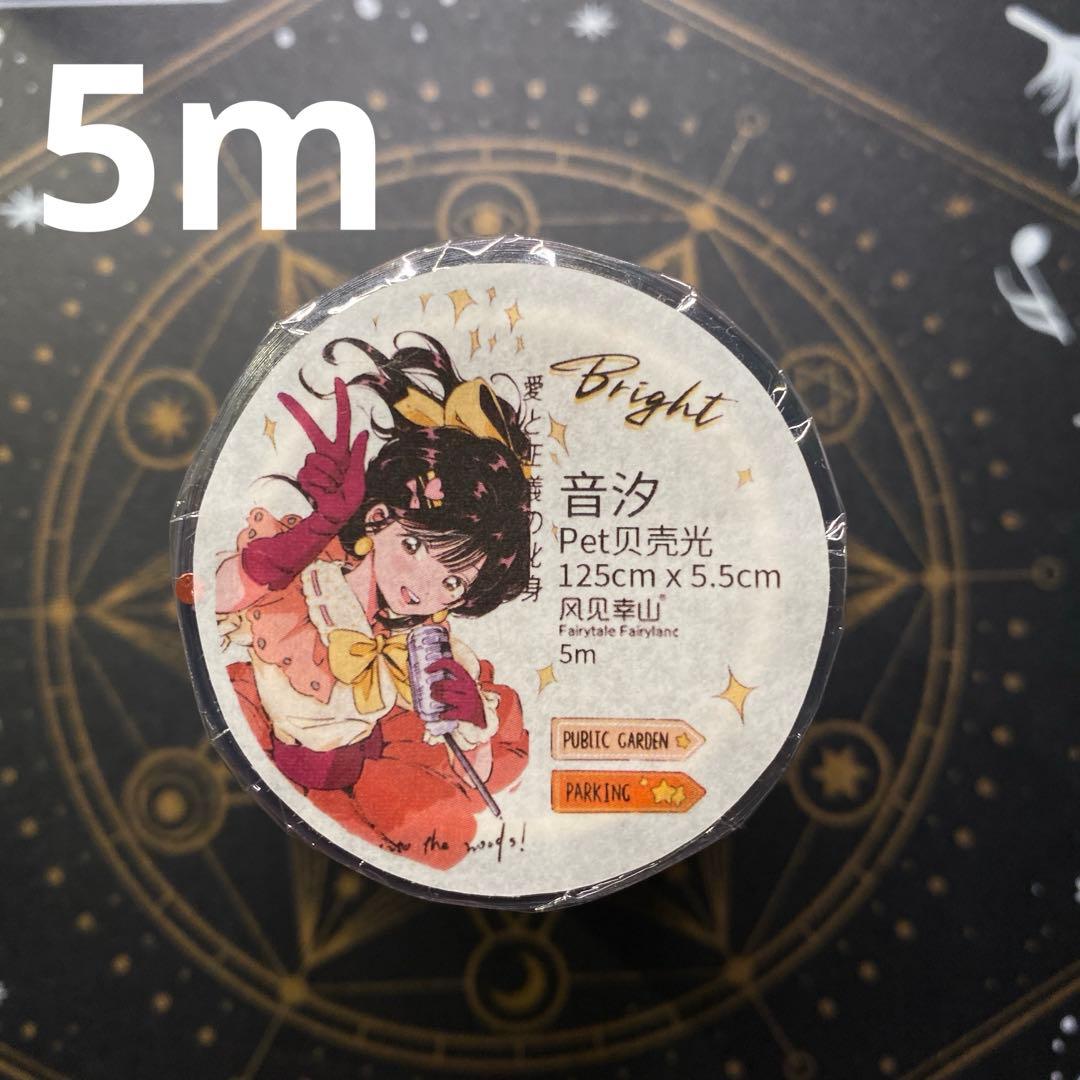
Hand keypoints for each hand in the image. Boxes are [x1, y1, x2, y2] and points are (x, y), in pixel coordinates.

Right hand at [278, 377, 368, 528]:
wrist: (334, 517)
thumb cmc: (349, 499)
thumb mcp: (359, 478)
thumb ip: (358, 456)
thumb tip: (363, 431)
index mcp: (343, 450)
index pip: (343, 420)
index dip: (341, 400)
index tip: (337, 380)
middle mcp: (327, 452)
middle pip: (311, 428)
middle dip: (296, 411)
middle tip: (281, 395)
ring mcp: (314, 463)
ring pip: (316, 460)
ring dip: (327, 476)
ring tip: (333, 487)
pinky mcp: (305, 474)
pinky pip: (309, 474)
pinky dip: (319, 485)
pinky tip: (323, 492)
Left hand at [426, 658, 484, 729]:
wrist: (484, 714)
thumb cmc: (470, 698)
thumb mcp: (466, 685)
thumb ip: (454, 680)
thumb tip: (433, 678)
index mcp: (467, 678)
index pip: (451, 665)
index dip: (437, 665)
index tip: (427, 670)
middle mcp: (468, 687)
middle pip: (445, 683)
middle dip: (434, 686)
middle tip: (432, 689)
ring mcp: (468, 700)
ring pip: (445, 696)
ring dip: (436, 696)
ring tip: (434, 697)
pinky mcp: (466, 713)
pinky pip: (449, 713)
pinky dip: (443, 714)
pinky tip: (441, 714)